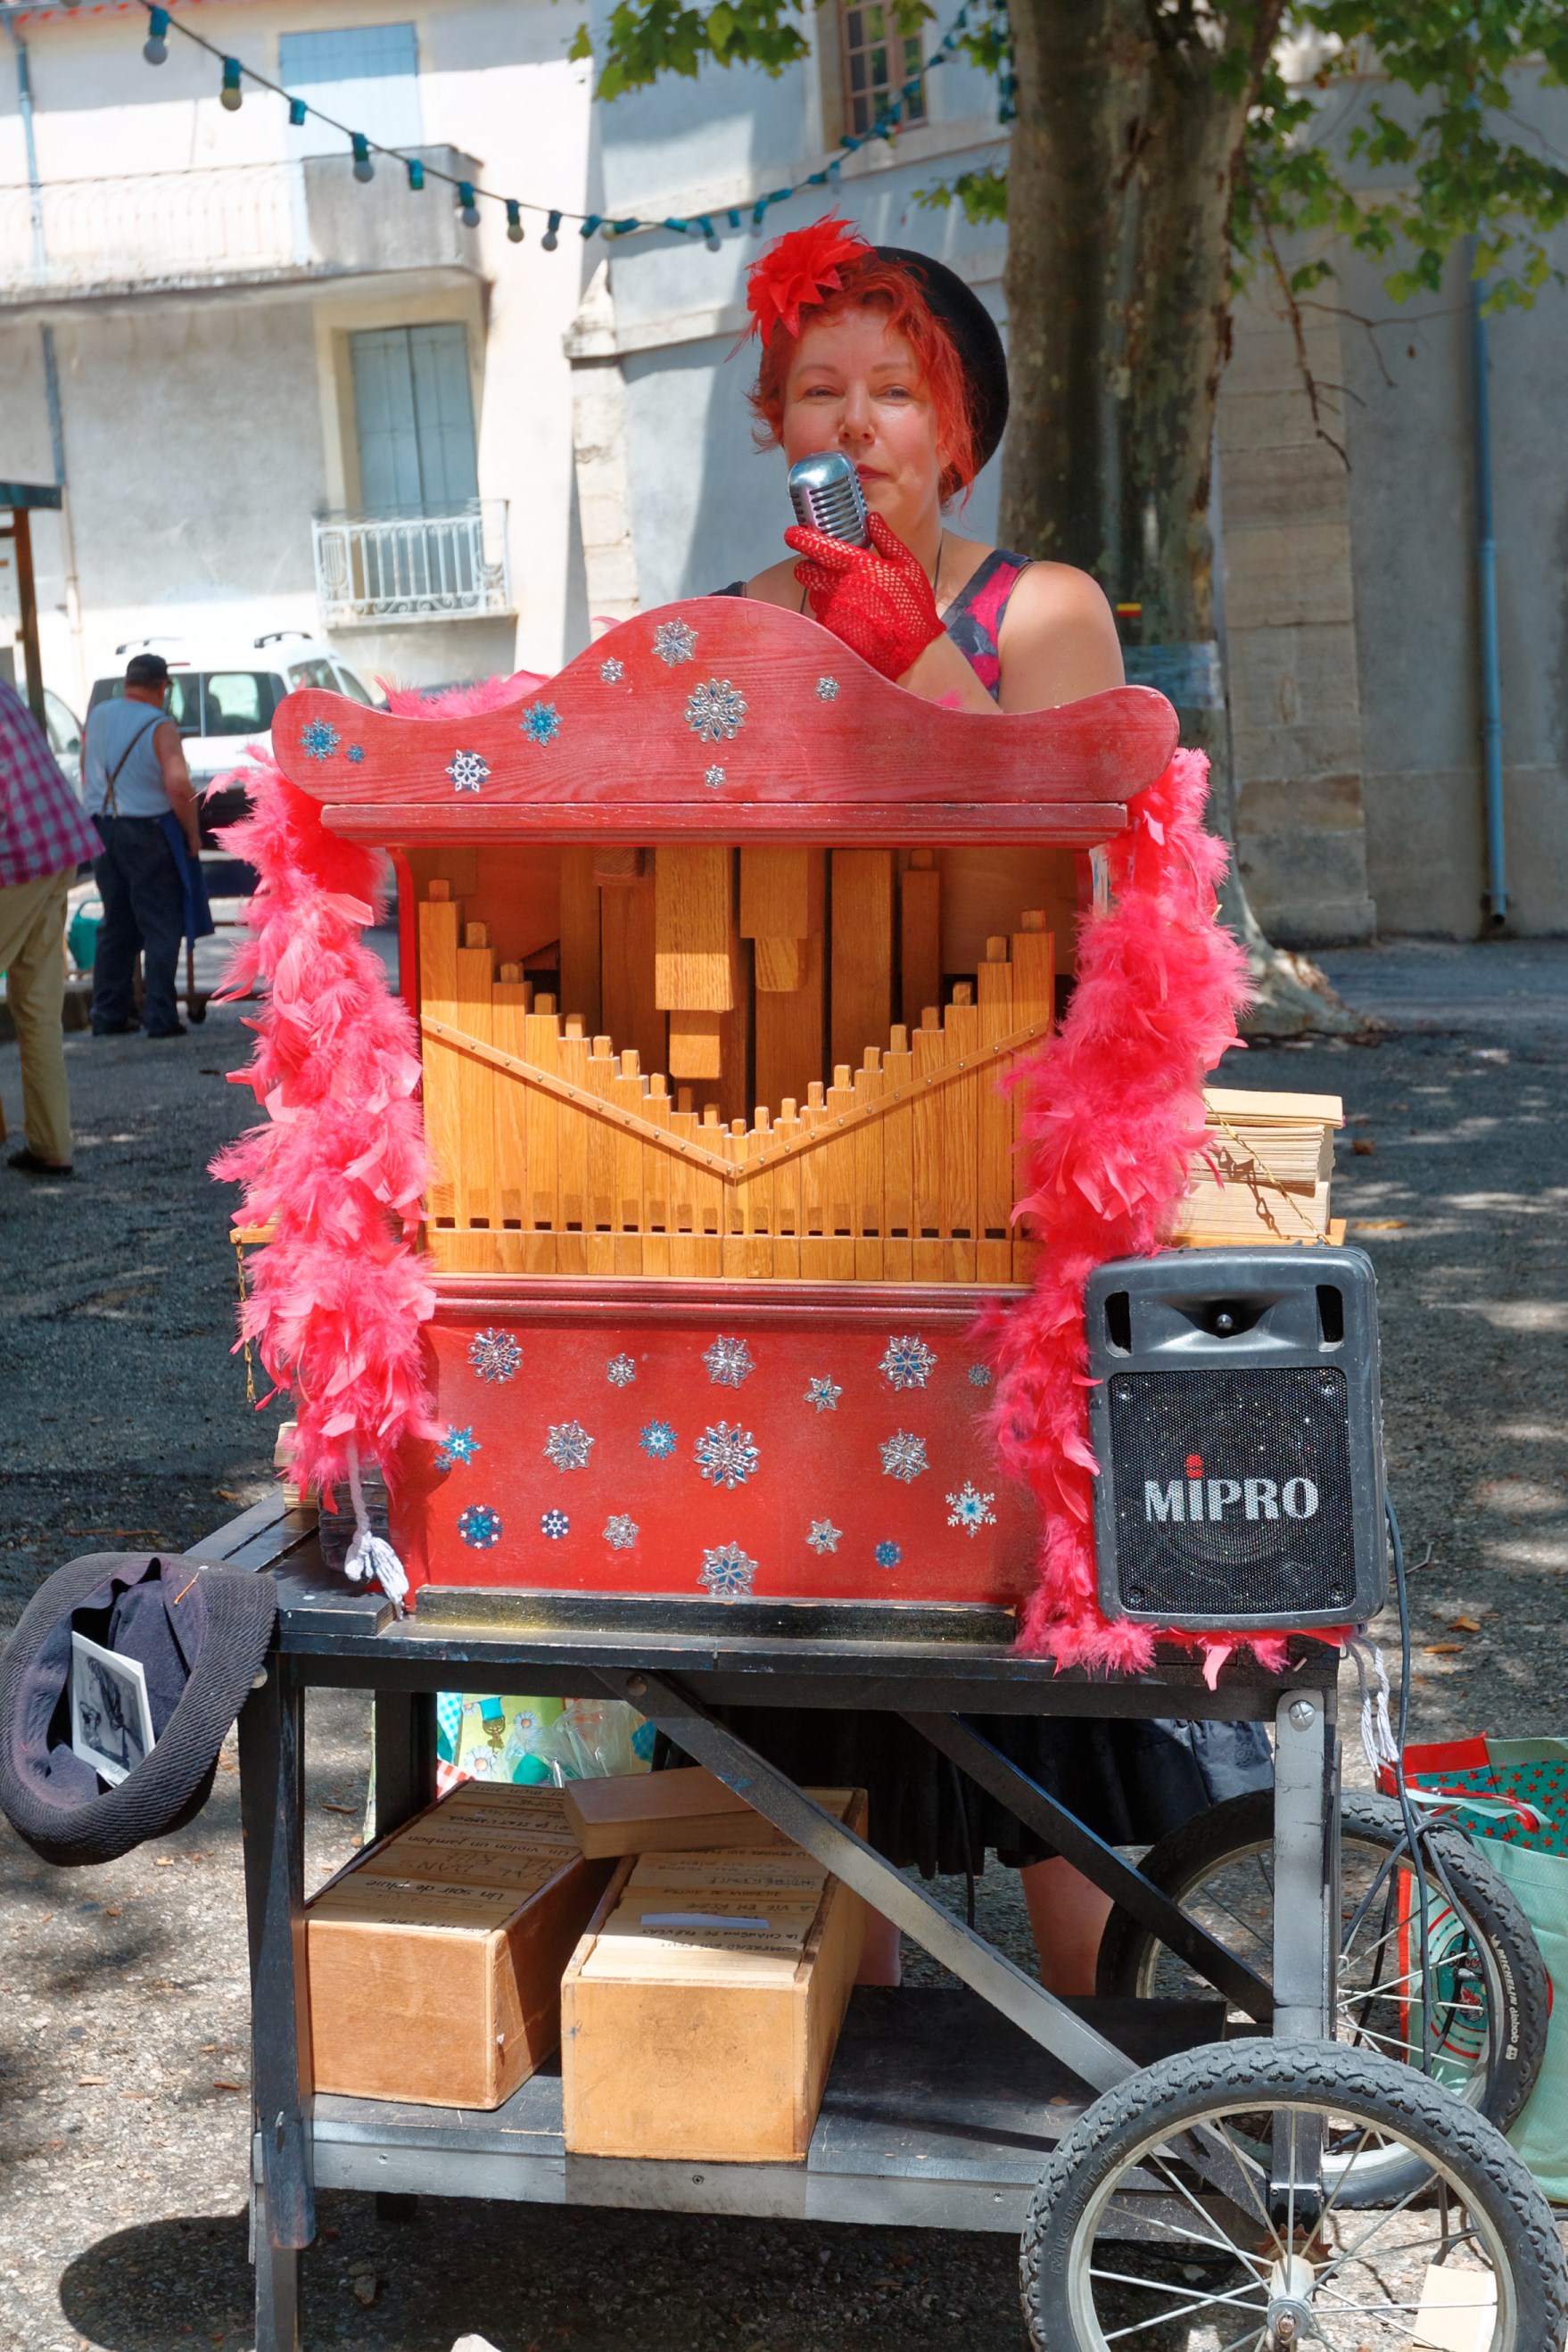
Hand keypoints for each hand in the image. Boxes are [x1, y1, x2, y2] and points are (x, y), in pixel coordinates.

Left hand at [783, 510, 944, 682]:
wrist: (913, 653)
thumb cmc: (913, 608)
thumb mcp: (909, 568)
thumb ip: (887, 540)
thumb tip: (873, 519)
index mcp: (859, 566)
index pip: (821, 546)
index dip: (801, 538)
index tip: (791, 534)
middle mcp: (841, 587)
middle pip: (806, 572)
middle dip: (808, 568)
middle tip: (820, 570)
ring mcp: (833, 611)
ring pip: (814, 595)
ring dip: (824, 593)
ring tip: (849, 601)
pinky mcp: (831, 631)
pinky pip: (822, 617)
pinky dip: (832, 616)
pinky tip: (852, 621)